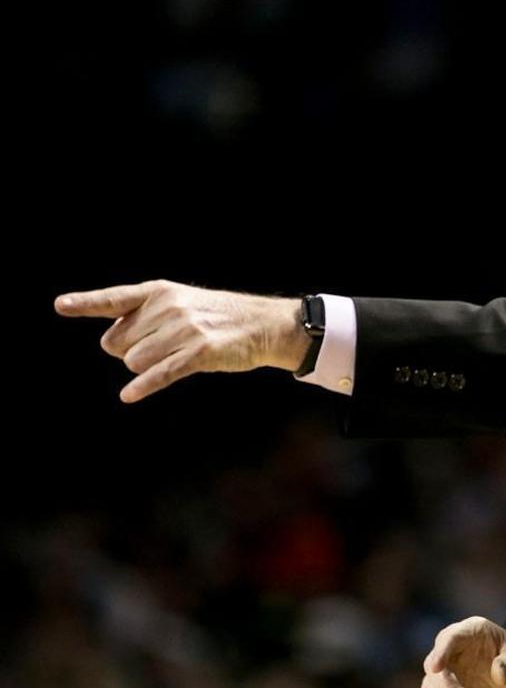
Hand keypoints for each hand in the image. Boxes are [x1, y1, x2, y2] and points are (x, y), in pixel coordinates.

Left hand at [54, 280, 310, 402]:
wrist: (262, 324)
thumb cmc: (217, 317)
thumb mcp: (182, 302)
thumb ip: (145, 316)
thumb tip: (112, 343)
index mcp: (159, 292)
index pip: (115, 299)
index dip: (85, 303)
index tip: (60, 305)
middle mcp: (168, 308)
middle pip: (117, 343)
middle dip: (128, 351)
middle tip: (158, 347)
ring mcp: (184, 330)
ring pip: (135, 362)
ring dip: (146, 368)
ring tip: (175, 357)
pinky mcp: (199, 354)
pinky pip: (160, 374)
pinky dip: (143, 387)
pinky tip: (129, 396)